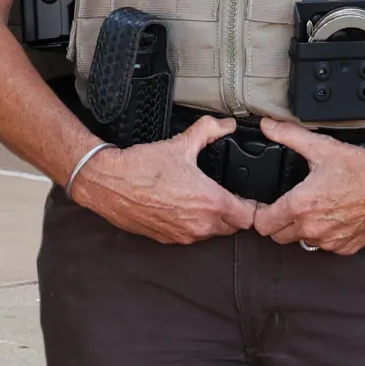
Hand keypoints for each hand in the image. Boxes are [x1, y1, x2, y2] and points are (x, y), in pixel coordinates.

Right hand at [71, 116, 256, 244]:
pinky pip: (192, 235)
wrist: (109, 184)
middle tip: (232, 194)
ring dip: (216, 219)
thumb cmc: (143, 167)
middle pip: (233, 227)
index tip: (253, 198)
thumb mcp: (181, 143)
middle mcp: (200, 225)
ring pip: (213, 233)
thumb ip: (209, 130)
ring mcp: (184, 236)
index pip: (249, 217)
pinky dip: (195, 224)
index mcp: (210, 203)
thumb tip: (227, 125)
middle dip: (236, 212)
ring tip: (208, 198)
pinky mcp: (168, 240)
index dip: (255, 207)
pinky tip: (187, 206)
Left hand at [252, 118, 364, 254]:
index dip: (256, 213)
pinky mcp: (347, 248)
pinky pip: (324, 246)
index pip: (262, 224)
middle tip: (285, 202)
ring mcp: (331, 242)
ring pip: (301, 242)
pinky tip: (331, 214)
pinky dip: (323, 234)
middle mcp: (314, 230)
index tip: (260, 204)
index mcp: (302, 206)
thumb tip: (268, 126)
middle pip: (278, 235)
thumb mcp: (322, 146)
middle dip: (277, 220)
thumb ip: (289, 135)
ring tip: (310, 206)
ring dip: (300, 228)